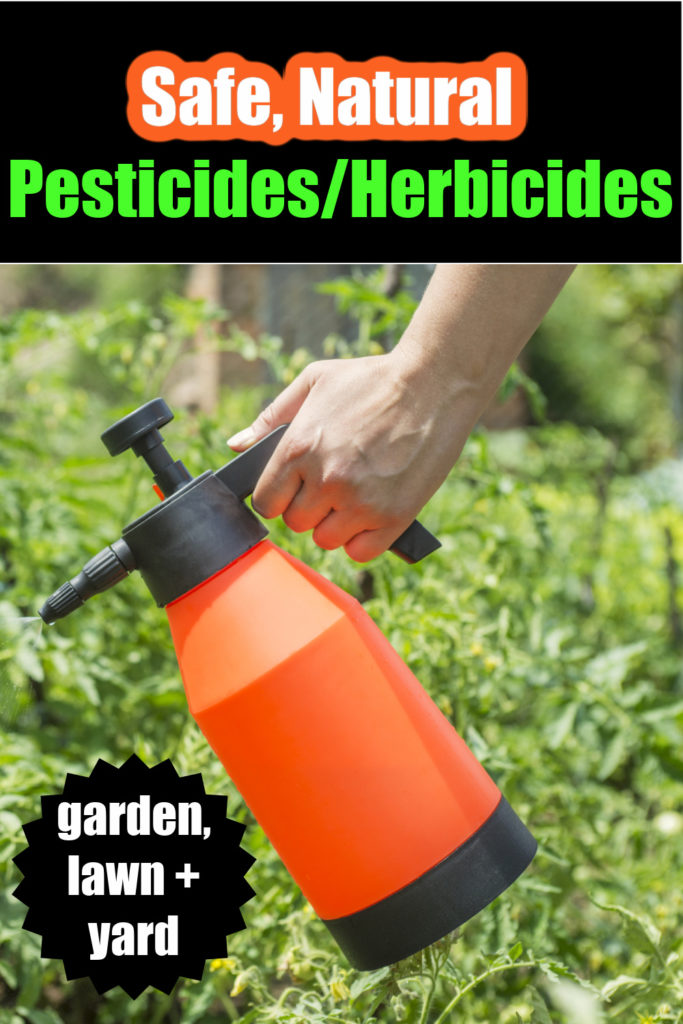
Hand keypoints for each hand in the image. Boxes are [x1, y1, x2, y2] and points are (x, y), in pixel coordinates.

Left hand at [227, 350, 467, 560]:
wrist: (435, 383)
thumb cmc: (372, 378)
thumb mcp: (315, 381)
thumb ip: (271, 417)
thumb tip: (236, 445)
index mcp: (299, 447)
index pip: (266, 502)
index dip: (279, 496)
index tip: (294, 488)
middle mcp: (326, 479)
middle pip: (296, 523)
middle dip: (309, 506)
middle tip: (332, 483)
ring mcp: (360, 502)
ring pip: (326, 540)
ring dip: (336, 523)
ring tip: (355, 494)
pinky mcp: (393, 517)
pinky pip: (360, 552)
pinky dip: (363, 539)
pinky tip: (372, 512)